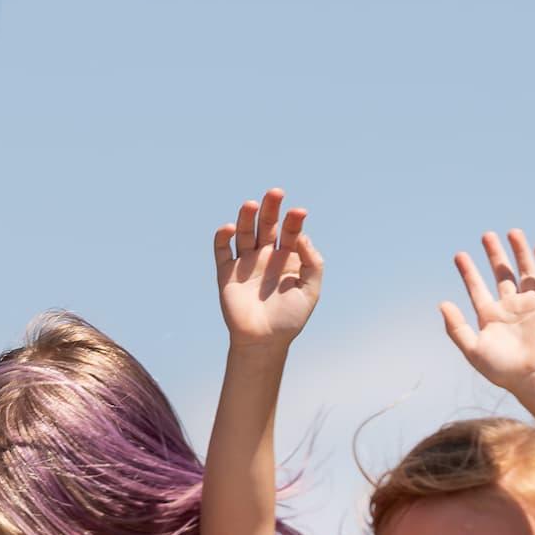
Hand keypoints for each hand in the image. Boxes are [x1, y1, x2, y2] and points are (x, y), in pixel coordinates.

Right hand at [212, 189, 323, 345]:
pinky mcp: (227, 273)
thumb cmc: (290, 319)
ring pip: (245, 232)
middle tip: (275, 192)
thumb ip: (312, 262)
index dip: (294, 220)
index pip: (290, 231)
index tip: (299, 213)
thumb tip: (302, 236)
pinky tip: (231, 229)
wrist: (264, 343)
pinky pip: (222, 250)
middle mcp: (266, 256)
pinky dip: (223, 237)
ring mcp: (245, 263)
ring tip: (251, 204)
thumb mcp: (310, 290)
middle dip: (271, 208)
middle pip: (267, 224)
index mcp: (287, 259)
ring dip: (247, 216)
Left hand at [439, 229, 534, 396]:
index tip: (459, 255)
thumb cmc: (502, 369)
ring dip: (519, 252)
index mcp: (490, 317)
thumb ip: (456, 327)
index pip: (477, 288)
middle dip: (494, 255)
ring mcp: (529, 305)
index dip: (468, 272)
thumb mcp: (472, 349)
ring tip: (512, 232)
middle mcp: (510, 308)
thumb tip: (442, 303)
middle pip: (501, 275)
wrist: (533, 377)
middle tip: (486, 235)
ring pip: (525, 272)